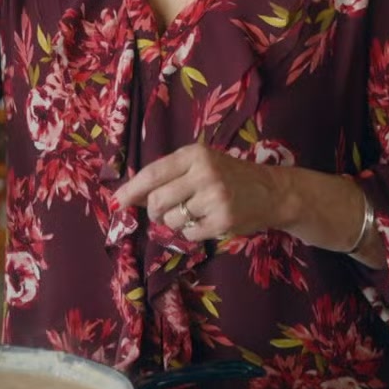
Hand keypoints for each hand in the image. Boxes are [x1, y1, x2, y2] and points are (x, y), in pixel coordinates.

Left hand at [113, 145, 296, 242]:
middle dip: (155, 212)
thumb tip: (131, 196)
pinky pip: (188, 234)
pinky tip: (206, 222)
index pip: (152, 174)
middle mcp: (204, 173)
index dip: (131, 190)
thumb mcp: (201, 165)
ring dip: (174, 223)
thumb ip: (169, 176)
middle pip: (157, 201)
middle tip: (165, 212)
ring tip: (193, 214)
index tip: (115, 203)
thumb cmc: (230, 176)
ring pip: (171, 220)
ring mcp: (214, 198)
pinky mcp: (222, 220)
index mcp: (195, 154)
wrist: (272, 191)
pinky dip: (191, 232)